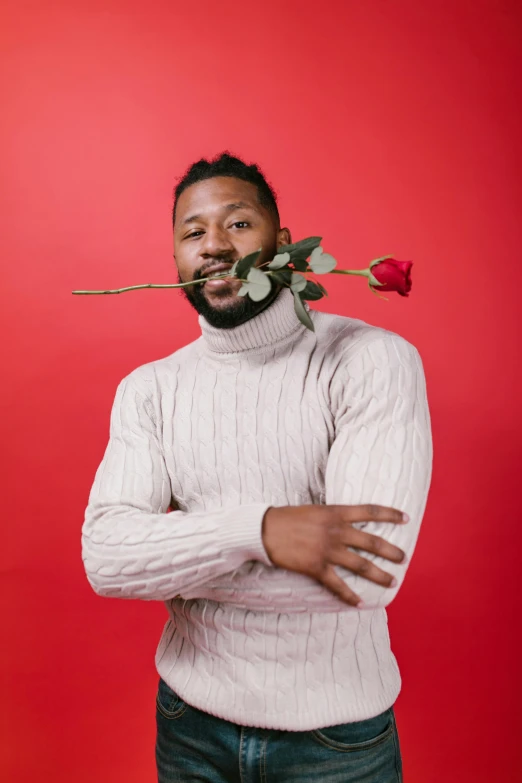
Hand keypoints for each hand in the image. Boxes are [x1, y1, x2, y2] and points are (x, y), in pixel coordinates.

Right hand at [261, 504, 407, 606]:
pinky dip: (349, 595)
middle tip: (404, 558)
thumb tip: (349, 522)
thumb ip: (333, 517)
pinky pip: (337, 584)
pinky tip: (359, 603)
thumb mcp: (315, 510)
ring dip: (379, 574)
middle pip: (372, 541)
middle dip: (391, 551)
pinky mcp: (316, 567)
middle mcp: (336, 531)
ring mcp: (327, 550)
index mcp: (336, 513)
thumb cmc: (288, 517)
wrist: (264, 529)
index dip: (390, 514)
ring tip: (392, 581)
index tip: (406, 518)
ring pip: (361, 565)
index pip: (370, 511)